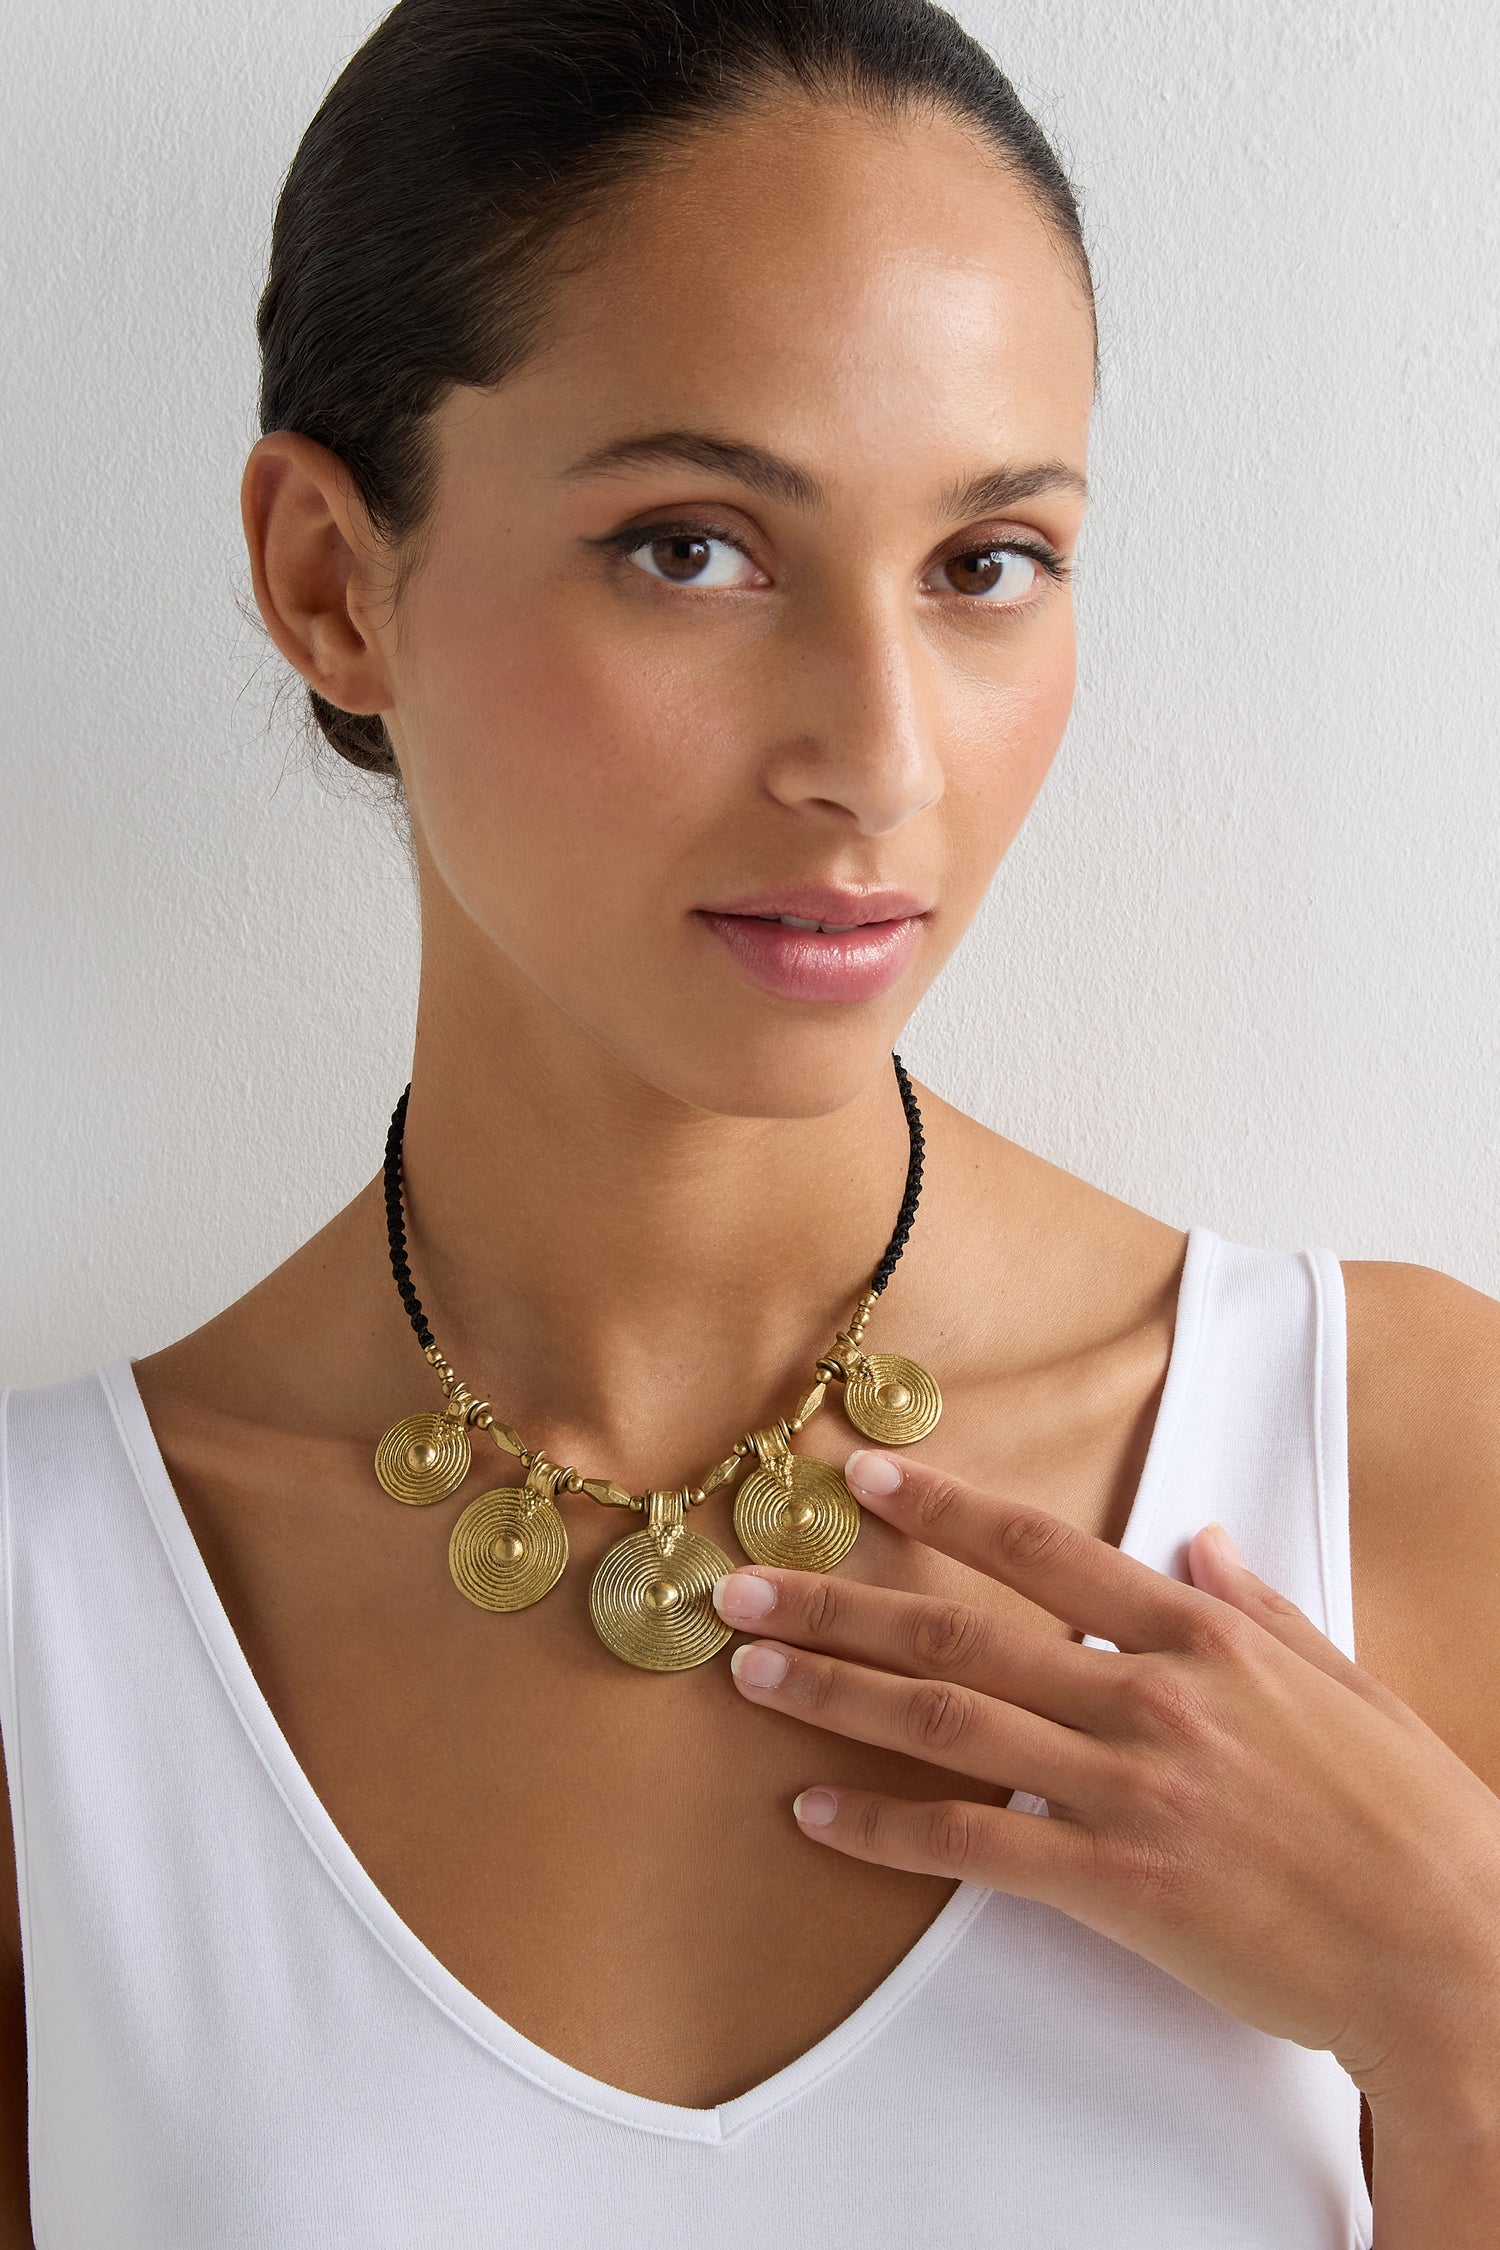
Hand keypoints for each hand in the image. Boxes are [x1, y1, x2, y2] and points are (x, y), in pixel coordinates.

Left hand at [711, 1445, 1499, 2110]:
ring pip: (949, 1726)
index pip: (1043, 1551)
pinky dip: (887, 1829)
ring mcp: (1130, 1791)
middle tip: (744, 1587)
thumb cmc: (1406, 1814)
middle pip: (963, 1634)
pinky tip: (818, 1811)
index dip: (944, 1512)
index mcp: (1201, 1637)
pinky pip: (976, 1848)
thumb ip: (1254, 1606)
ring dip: (836, 1696)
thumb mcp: (1339, 1678)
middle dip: (840, 1605)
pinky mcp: (1120, 1887)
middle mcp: (1151, 1698)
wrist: (1452, 1948)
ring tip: (750, 1675)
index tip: (864, 1481)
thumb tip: (1200, 1540)